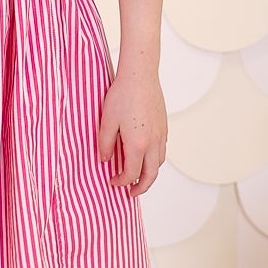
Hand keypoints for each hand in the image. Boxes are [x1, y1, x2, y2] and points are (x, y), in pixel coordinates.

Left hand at [97, 68, 166, 195]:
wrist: (140, 75)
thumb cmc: (122, 95)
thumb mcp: (106, 121)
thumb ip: (104, 144)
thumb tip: (104, 161)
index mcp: (138, 144)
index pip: (131, 173)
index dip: (120, 182)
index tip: (112, 182)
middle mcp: (153, 142)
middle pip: (151, 175)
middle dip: (141, 187)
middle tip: (131, 193)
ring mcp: (161, 134)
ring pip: (159, 163)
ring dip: (149, 174)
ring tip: (138, 176)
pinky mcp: (164, 126)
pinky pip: (162, 150)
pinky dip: (154, 160)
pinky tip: (145, 155)